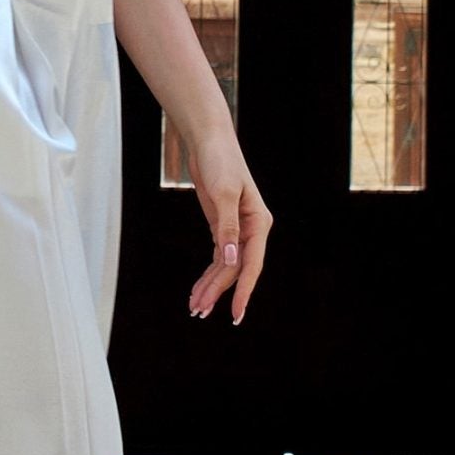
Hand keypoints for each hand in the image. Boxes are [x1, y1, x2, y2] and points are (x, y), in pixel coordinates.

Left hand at [186, 130, 272, 326]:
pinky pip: (219, 256)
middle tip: (199, 312)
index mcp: (259, 223)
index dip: (244, 291)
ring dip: (211, 286)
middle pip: (236, 269)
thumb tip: (232, 259)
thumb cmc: (220, 161)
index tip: (235, 314)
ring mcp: (237, 229)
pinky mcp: (223, 225)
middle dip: (218, 291)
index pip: (252, 264)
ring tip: (195, 308)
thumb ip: (228, 228)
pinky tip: (199, 289)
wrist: (210, 140)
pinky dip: (209, 273)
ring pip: (226, 266)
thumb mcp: (222, 194)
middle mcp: (252, 229)